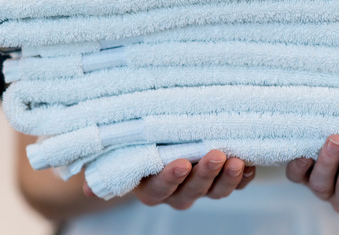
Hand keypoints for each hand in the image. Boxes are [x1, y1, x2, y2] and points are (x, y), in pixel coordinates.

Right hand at [83, 150, 255, 208]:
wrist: (155, 145)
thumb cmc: (134, 146)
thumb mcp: (118, 154)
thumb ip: (106, 167)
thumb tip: (86, 189)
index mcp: (150, 189)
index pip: (161, 188)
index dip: (171, 178)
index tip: (180, 164)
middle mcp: (175, 193)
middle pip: (192, 192)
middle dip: (205, 174)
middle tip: (215, 154)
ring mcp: (199, 188)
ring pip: (215, 191)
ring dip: (228, 178)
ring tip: (238, 161)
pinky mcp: (220, 181)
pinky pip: (235, 185)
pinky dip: (244, 177)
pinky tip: (251, 164)